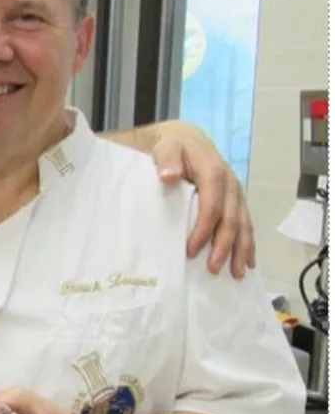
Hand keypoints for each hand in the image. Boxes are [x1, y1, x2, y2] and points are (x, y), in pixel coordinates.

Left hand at [150, 121, 253, 277]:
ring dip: (241, 249)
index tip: (192, 250)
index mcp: (213, 172)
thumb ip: (166, 159)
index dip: (205, 228)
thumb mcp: (165, 148)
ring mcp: (235, 193)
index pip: (212, 204)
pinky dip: (247, 243)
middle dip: (225, 245)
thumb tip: (169, 175)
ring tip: (237, 273)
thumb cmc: (172, 148)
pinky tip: (248, 262)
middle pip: (232, 218)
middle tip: (213, 268)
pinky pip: (245, 223)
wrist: (185, 140)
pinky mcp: (235, 201)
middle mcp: (230, 184)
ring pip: (243, 224)